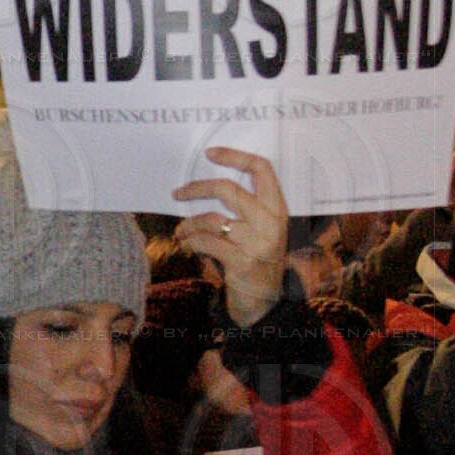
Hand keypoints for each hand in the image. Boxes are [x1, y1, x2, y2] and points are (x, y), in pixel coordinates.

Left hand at [171, 148, 288, 330]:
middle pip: (228, 189)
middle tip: (177, 193)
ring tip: (181, 231)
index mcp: (277, 208)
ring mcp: (258, 242)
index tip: (210, 153)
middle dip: (196, 188)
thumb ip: (246, 207)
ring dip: (189, 224)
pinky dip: (190, 242)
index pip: (262, 169)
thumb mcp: (261, 230)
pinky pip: (206, 242)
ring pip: (212, 219)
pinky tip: (186, 245)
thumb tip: (205, 183)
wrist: (264, 301)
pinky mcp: (242, 262)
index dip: (235, 156)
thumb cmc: (256, 259)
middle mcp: (271, 222)